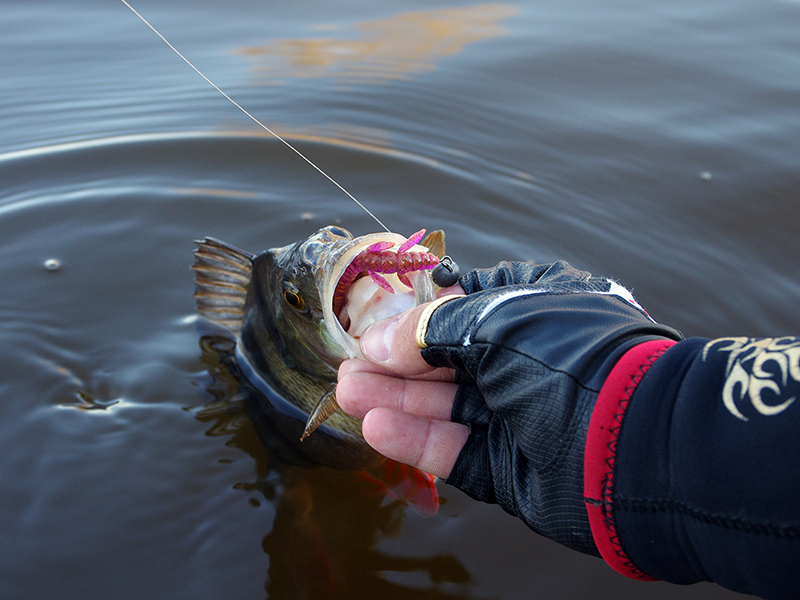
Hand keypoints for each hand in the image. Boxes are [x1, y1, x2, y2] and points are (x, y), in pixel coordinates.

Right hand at [337, 261, 682, 552]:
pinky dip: (415, 437)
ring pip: (443, 404)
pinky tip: (376, 425)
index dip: (420, 311)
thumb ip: (429, 327)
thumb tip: (379, 339)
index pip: (468, 304)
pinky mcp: (509, 466)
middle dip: (396, 359)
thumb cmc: (569, 357)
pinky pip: (454, 448)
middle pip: (447, 358)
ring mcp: (519, 416)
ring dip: (394, 397)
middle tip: (350, 361)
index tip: (377, 318)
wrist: (630, 444)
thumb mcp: (495, 319)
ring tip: (347, 390)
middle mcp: (529, 361)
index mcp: (538, 309)